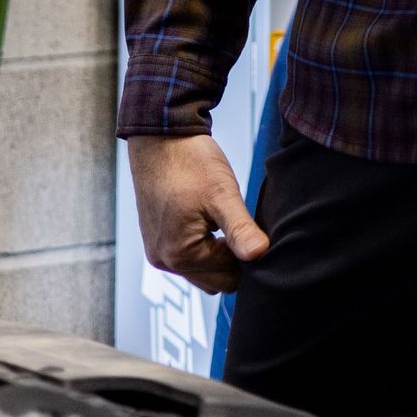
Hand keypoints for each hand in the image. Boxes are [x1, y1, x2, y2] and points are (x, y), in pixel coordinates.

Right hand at [127, 132, 268, 295]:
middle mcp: (164, 261)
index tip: (252, 227)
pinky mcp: (156, 239)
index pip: (229, 275)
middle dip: (231, 258)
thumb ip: (240, 229)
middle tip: (240, 223)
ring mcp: (157, 251)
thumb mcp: (222, 194)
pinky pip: (186, 256)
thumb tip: (260, 254)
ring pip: (201, 270)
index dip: (246, 253)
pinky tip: (208, 217)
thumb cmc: (190, 162)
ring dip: (216, 252)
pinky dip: (202, 245)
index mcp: (180, 255)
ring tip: (223, 218)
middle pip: (214, 279)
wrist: (160, 137)